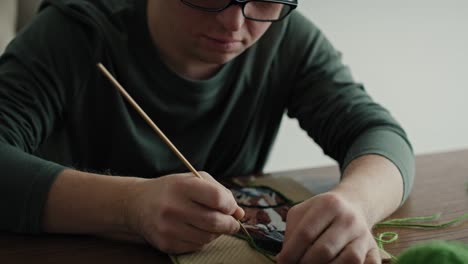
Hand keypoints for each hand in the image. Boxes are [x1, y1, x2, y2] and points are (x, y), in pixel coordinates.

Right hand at [123, 171, 244, 253]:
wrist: (138, 204)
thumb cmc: (173, 189)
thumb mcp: (194, 180)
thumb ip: (220, 192)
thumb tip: (240, 214)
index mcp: (182, 186)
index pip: (217, 198)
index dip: (230, 205)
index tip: (231, 207)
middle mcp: (173, 207)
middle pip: (214, 221)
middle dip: (229, 224)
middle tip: (232, 223)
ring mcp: (168, 228)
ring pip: (207, 237)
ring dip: (216, 233)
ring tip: (212, 225)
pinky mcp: (166, 244)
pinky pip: (196, 247)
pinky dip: (202, 240)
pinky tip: (196, 230)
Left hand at [277, 191, 380, 263]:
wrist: (354, 204)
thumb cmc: (322, 211)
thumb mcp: (302, 212)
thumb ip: (292, 233)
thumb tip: (283, 259)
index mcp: (328, 205)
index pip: (306, 233)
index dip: (291, 252)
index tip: (282, 261)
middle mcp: (349, 219)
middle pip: (325, 250)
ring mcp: (364, 236)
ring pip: (348, 261)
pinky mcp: (374, 250)